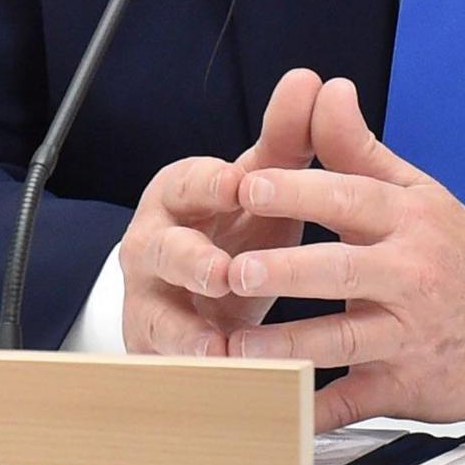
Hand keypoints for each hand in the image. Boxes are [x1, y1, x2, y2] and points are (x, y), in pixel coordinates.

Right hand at [118, 68, 321, 358]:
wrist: (203, 294)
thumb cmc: (234, 229)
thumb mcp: (262, 186)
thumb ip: (288, 139)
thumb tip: (314, 81)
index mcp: (180, 195)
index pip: (187, 181)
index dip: (210, 183)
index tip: (238, 184)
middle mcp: (155, 245)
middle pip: (162, 249)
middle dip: (191, 261)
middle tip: (225, 271)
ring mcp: (150, 300)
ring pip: (157, 314)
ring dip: (187, 330)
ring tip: (218, 346)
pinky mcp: (157, 350)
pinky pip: (169, 364)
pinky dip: (196, 375)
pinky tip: (224, 384)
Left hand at [222, 76, 464, 428]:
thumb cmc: (455, 256)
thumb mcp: (417, 193)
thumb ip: (359, 148)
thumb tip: (327, 90)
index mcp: (408, 221)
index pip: (350, 199)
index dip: (298, 192)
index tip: (249, 186)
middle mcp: (410, 276)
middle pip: (342, 272)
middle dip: (286, 272)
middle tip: (231, 272)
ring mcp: (407, 335)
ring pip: (341, 341)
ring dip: (286, 346)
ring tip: (236, 346)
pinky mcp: (403, 386)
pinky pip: (352, 400)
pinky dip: (314, 409)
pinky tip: (274, 407)